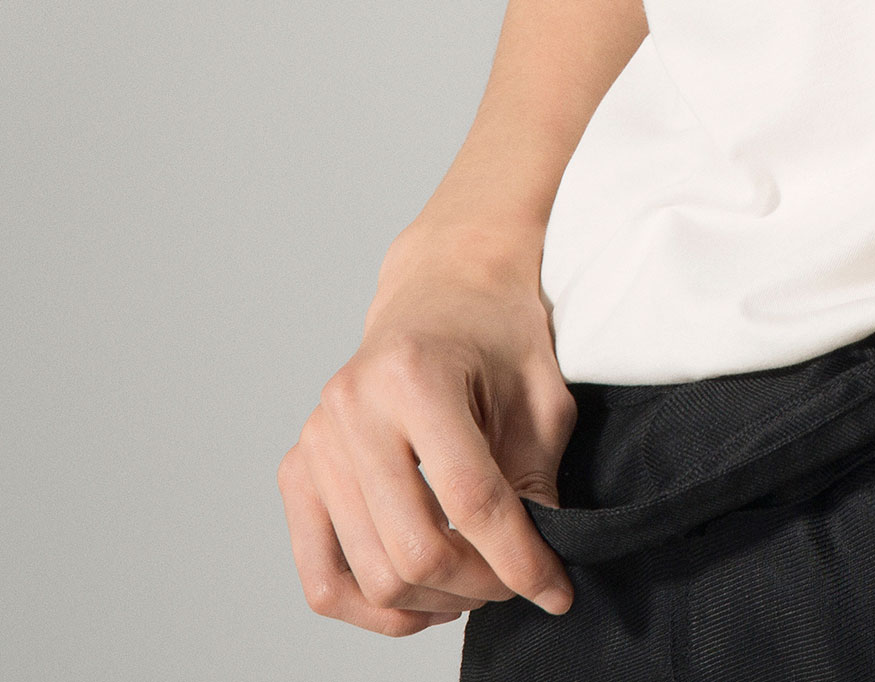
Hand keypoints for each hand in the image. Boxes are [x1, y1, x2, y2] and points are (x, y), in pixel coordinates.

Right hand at [277, 227, 576, 636]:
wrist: (446, 289)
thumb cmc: (498, 333)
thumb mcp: (542, 396)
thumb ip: (537, 482)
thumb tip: (534, 572)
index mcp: (417, 375)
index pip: (472, 499)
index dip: (520, 560)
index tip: (555, 590)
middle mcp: (354, 406)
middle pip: (415, 548)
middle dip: (478, 585)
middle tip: (516, 582)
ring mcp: (318, 440)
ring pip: (370, 575)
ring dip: (432, 602)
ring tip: (474, 589)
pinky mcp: (299, 468)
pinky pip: (321, 576)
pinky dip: (371, 606)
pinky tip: (419, 598)